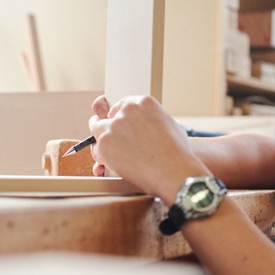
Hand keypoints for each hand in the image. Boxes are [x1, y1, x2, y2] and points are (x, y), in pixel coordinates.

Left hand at [88, 95, 209, 202]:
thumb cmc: (177, 153)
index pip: (124, 104)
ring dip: (103, 139)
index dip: (121, 115)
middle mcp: (127, 110)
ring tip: (112, 150)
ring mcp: (114, 126)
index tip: (120, 123)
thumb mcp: (170, 125)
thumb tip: (147, 126)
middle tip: (114, 138)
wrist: (173, 171)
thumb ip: (153, 120)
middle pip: (109, 115)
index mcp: (144, 103)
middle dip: (110, 125)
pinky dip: (102, 156)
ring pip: (97, 128)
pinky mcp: (104, 143)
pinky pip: (97, 148)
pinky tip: (114, 162)